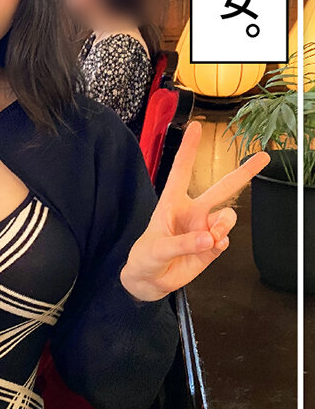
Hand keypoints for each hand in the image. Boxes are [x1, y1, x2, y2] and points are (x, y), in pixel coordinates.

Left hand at [120, 121, 269, 301]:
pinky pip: (224, 239)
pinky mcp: (211, 247)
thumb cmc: (145, 258)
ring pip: (227, 217)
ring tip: (213, 236)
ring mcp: (204, 228)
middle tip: (263, 157)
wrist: (149, 281)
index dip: (188, 149)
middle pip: (222, 188)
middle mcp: (192, 212)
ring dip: (224, 224)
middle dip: (243, 173)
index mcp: (172, 203)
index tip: (196, 127)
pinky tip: (210, 246)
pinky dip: (220, 242)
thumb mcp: (155, 250)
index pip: (181, 171)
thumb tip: (210, 238)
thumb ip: (182, 243)